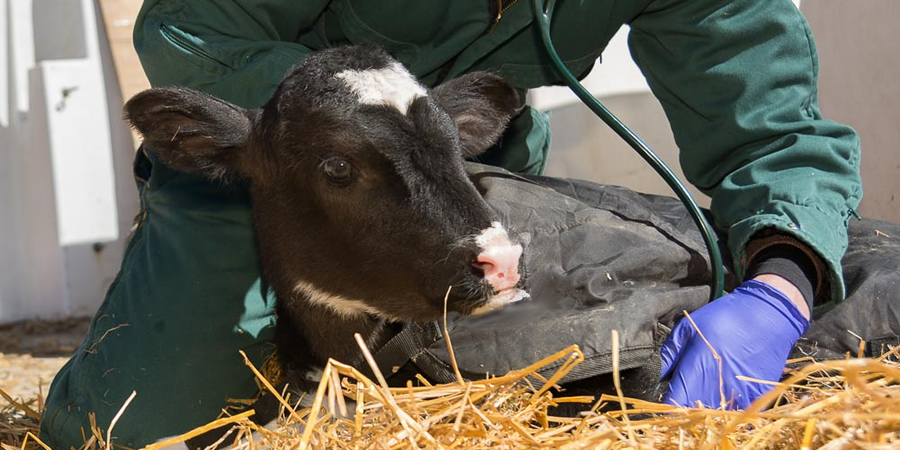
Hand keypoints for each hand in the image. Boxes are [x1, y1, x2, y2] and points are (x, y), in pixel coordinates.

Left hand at [660, 279, 808, 408]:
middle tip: (686, 396)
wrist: (768, 314)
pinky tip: (727, 394)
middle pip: (694, 414)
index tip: (665, 404)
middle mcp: (717, 386)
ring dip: (709, 411)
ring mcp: (740, 394)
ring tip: (707, 394)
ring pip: (717, 416)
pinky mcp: (758, 397)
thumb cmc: (724, 317)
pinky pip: (740, 414)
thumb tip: (655, 376)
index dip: (667, 408)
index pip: (674, 404)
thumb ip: (670, 355)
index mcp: (697, 369)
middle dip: (686, 410)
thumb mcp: (688, 328)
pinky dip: (731, 410)